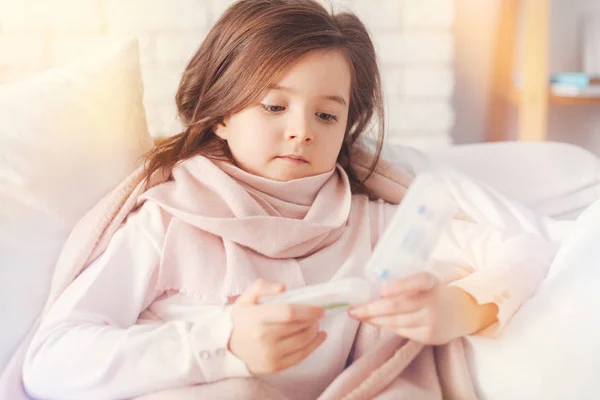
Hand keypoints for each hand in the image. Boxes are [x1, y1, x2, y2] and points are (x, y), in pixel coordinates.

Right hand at [228, 279, 326, 374]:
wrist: (227, 348)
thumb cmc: (241, 320)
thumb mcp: (246, 298)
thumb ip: (262, 287)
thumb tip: (283, 287)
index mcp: (258, 317)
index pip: (289, 312)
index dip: (308, 310)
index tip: (319, 308)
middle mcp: (264, 337)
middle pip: (299, 327)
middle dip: (313, 319)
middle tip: (317, 315)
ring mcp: (270, 354)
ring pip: (303, 341)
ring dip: (315, 331)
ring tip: (315, 324)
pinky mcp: (275, 366)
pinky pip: (300, 356)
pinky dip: (314, 346)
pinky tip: (320, 337)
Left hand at [348, 272, 497, 344]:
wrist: (461, 312)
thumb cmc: (433, 292)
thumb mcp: (425, 282)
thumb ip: (405, 284)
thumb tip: (371, 292)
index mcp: (431, 282)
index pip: (418, 281)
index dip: (401, 285)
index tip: (382, 290)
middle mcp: (433, 302)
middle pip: (398, 306)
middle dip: (370, 309)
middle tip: (352, 310)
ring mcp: (432, 321)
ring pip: (396, 321)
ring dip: (373, 319)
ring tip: (358, 315)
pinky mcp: (429, 336)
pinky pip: (401, 331)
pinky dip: (384, 326)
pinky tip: (374, 322)